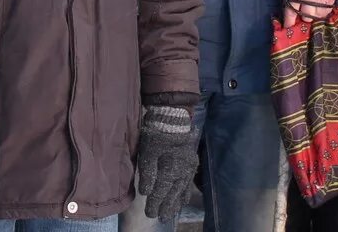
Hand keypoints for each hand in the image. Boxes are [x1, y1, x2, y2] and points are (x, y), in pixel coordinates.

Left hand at [135, 103, 197, 219]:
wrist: (173, 119)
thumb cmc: (156, 135)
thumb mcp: (147, 152)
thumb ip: (147, 173)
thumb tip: (146, 192)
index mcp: (170, 168)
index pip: (161, 191)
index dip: (155, 203)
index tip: (150, 213)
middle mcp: (182, 171)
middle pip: (173, 194)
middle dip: (166, 207)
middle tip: (161, 218)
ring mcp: (189, 168)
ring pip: (182, 190)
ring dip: (176, 203)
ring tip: (171, 214)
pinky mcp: (191, 164)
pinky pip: (189, 182)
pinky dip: (185, 193)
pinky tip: (183, 200)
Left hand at [280, 0, 336, 27]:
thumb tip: (285, 15)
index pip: (291, 12)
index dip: (289, 21)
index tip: (288, 26)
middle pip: (306, 17)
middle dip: (303, 15)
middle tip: (303, 10)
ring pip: (317, 17)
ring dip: (313, 14)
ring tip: (311, 7)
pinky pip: (326, 12)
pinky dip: (322, 11)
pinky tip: (318, 5)